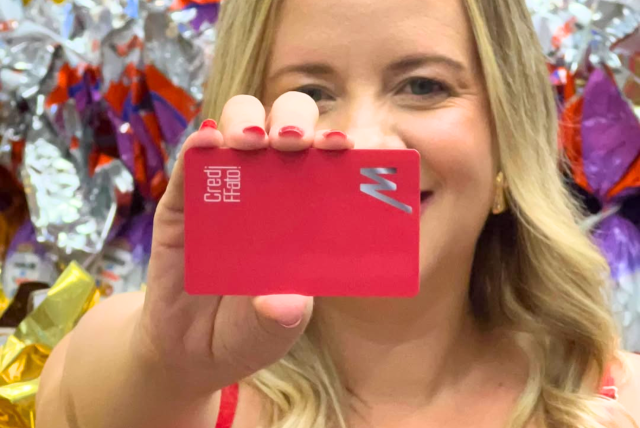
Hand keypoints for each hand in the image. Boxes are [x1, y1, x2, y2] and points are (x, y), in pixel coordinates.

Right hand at [136, 91, 353, 392]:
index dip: (334, 146)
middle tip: (295, 142)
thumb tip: (289, 301)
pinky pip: (189, 164)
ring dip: (247, 122)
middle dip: (293, 121)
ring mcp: (223, 191)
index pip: (324, 162)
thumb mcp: (273, 330)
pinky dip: (197, 146)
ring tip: (252, 142)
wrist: (191, 350)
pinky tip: (206, 143)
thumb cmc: (248, 331)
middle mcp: (267, 191)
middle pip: (284, 128)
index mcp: (304, 214)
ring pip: (236, 128)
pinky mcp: (182, 202)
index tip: (343, 147)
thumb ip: (282, 318)